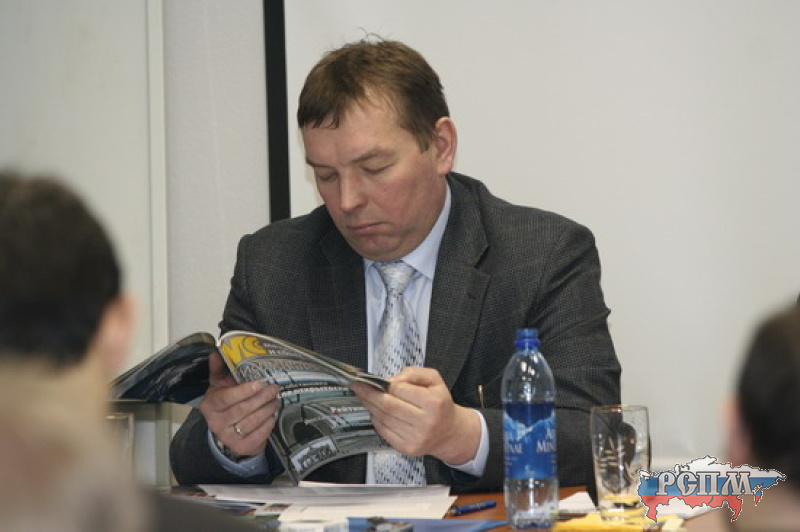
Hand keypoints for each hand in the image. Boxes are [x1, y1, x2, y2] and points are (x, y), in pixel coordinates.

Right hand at [199, 349, 280, 456]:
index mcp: (210, 405)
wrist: (226, 430)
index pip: (227, 398)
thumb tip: (218, 350)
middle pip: (242, 410)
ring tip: (276, 400)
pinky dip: (268, 424)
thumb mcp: (219, 385)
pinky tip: (272, 415)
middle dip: (261, 398)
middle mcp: (216, 423)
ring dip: (267, 409)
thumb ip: (219, 368)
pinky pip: (259, 435)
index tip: (260, 383)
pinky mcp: (242, 447)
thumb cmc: (225, 402)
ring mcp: (228, 438)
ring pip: (252, 422)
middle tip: (274, 389)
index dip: (244, 391)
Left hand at [353, 366, 480, 464]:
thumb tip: (391, 381)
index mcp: (434, 402)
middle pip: (388, 405)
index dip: (386, 384)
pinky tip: (374, 412)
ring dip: (370, 406)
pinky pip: (384, 431)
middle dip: (369, 394)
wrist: (449, 433)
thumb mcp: (434, 380)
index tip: (374, 380)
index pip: (400, 389)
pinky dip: (376, 420)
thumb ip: (413, 373)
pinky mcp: (407, 448)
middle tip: (357, 386)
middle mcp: (426, 422)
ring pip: (383, 418)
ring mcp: (416, 438)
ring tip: (363, 396)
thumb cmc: (439, 403)